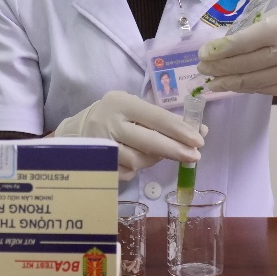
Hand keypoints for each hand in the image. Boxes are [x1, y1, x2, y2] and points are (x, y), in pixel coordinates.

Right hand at [52, 91, 204, 179]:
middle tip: (195, 156)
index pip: (157, 117)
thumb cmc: (114, 115)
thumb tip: (200, 131)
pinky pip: (126, 172)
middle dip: (175, 150)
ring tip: (158, 154)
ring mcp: (102, 145)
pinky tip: (135, 160)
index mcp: (122, 103)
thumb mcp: (134, 107)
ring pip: (138, 161)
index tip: (200, 140)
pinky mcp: (97, 164)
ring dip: (153, 160)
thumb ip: (162, 119)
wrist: (76, 129)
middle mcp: (110, 123)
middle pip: (149, 141)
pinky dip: (135, 169)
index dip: (180, 130)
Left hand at [196, 0, 276, 94]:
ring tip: (213, 84)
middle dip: (223, 68)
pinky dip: (252, 88)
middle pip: (252, 63)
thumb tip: (220, 47)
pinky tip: (237, 86)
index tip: (203, 54)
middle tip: (202, 71)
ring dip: (233, 83)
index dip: (223, 50)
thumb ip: (254, 28)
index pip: (249, 41)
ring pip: (260, 81)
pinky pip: (272, 89)